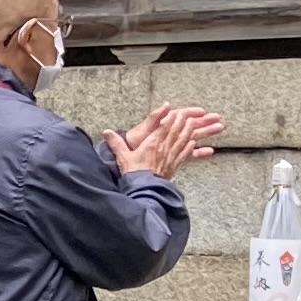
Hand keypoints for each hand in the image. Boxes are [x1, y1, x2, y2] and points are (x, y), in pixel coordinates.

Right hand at [108, 104, 222, 176]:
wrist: (143, 190)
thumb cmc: (133, 173)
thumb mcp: (122, 157)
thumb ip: (116, 143)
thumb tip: (106, 132)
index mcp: (152, 143)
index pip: (163, 127)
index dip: (169, 118)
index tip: (174, 111)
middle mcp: (164, 148)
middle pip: (175, 131)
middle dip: (182, 121)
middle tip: (188, 113)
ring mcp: (171, 157)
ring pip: (183, 140)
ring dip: (189, 131)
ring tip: (194, 123)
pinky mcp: (174, 165)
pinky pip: (185, 153)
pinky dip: (190, 146)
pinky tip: (193, 142)